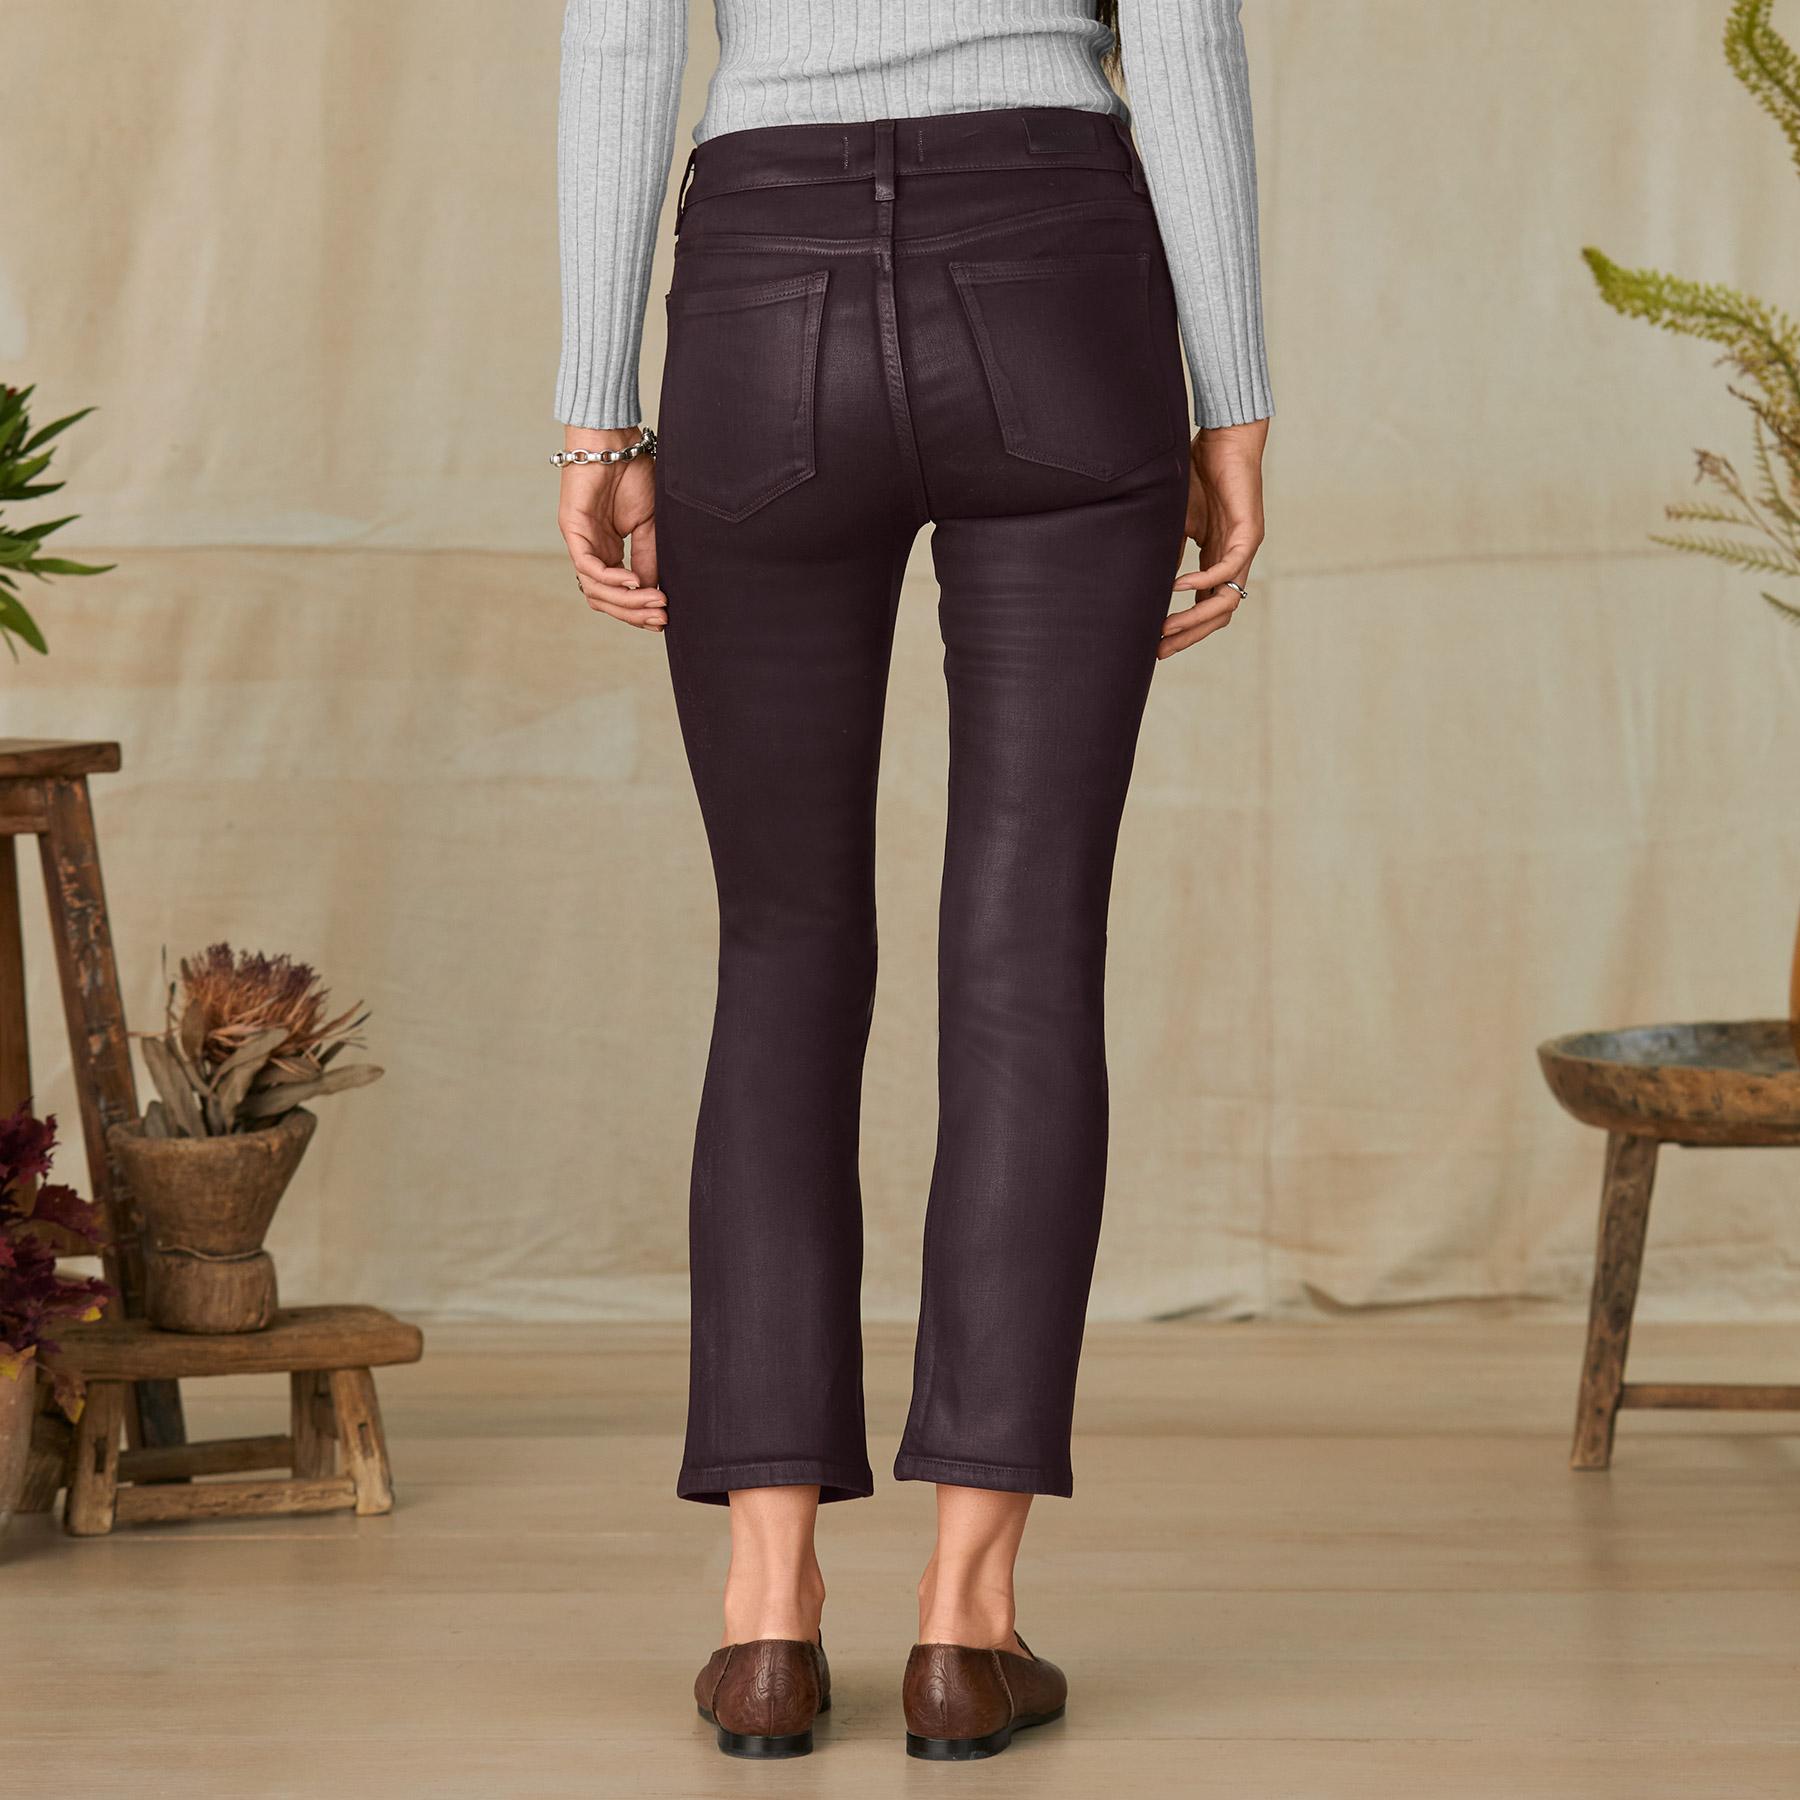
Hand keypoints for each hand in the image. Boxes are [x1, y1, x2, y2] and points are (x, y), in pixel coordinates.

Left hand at [558, 425, 665, 631]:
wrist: (617, 441)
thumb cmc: (633, 474)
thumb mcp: (650, 524)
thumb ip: (649, 558)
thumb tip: (653, 593)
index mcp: (609, 552)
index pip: (618, 596)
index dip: (639, 612)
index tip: (664, 620)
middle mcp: (592, 552)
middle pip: (605, 600)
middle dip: (634, 614)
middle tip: (661, 618)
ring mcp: (580, 542)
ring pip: (595, 589)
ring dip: (626, 601)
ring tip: (653, 601)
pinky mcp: (572, 529)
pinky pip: (588, 567)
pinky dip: (612, 579)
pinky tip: (634, 582)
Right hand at [1159, 417, 1267, 659]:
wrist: (1225, 439)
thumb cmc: (1199, 473)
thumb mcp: (1175, 521)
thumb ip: (1167, 551)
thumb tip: (1146, 581)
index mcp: (1216, 560)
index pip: (1205, 608)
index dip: (1183, 630)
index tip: (1155, 644)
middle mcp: (1234, 560)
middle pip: (1217, 614)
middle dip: (1188, 636)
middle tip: (1160, 651)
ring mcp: (1244, 549)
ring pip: (1225, 600)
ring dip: (1195, 619)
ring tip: (1166, 628)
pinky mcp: (1249, 533)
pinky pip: (1227, 569)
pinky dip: (1203, 582)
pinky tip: (1178, 587)